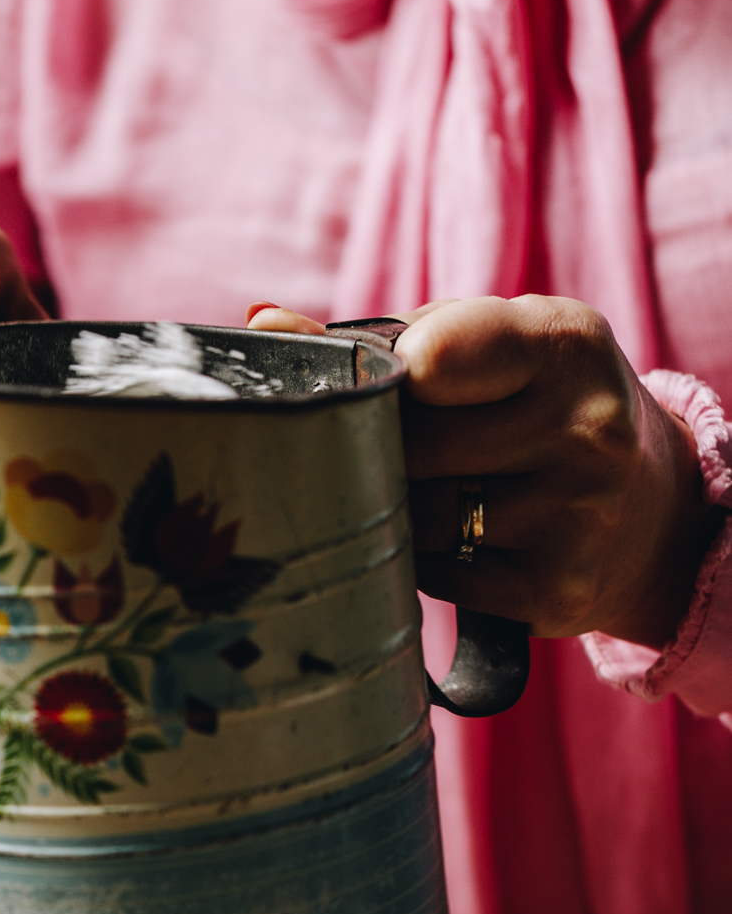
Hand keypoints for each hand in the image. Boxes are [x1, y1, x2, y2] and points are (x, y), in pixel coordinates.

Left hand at [250, 296, 711, 647]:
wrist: (649, 514)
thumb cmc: (535, 408)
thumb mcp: (491, 349)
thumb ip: (384, 338)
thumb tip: (264, 323)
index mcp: (564, 343)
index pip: (441, 353)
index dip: (388, 376)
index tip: (379, 386)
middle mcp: (584, 427)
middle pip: (410, 446)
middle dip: (377, 450)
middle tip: (378, 448)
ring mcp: (575, 515)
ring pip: (417, 516)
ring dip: (394, 509)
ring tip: (421, 491)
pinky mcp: (554, 591)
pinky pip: (436, 577)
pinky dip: (423, 562)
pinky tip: (452, 542)